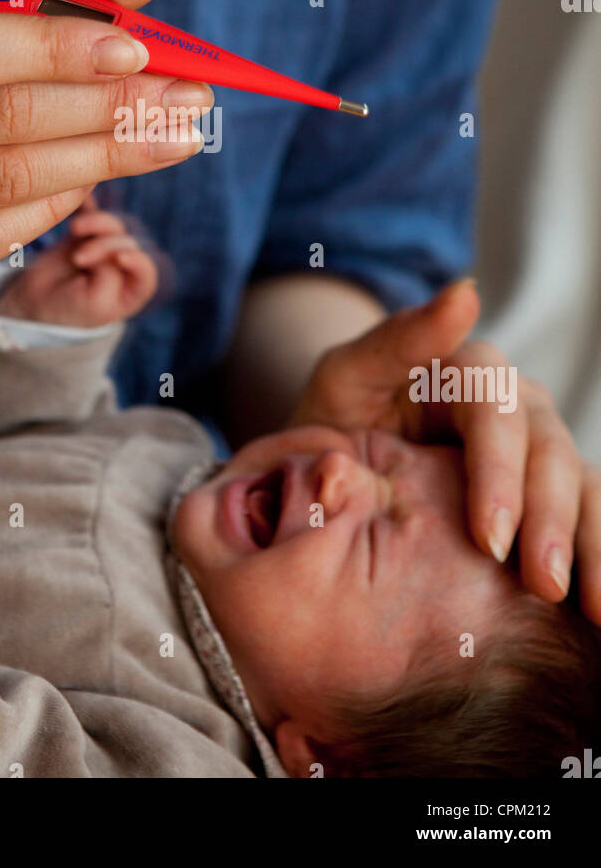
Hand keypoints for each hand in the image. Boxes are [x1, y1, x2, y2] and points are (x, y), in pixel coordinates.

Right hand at [0, 193, 159, 326]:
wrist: (35, 301)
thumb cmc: (70, 309)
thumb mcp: (95, 303)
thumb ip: (110, 276)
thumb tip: (107, 245)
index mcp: (134, 289)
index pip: (146, 271)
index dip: (138, 261)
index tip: (120, 257)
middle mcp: (125, 265)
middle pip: (127, 243)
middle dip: (104, 247)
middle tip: (78, 258)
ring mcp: (105, 246)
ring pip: (112, 225)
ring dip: (97, 222)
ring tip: (75, 228)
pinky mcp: (86, 232)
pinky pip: (91, 212)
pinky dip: (88, 204)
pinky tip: (84, 195)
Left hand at [289, 280, 600, 624]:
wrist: (329, 464)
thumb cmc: (333, 418)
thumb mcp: (346, 377)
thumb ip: (396, 340)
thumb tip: (465, 293)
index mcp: (468, 368)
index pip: (497, 412)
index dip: (500, 474)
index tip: (491, 538)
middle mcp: (515, 404)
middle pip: (549, 451)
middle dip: (550, 521)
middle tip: (541, 585)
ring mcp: (537, 449)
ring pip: (583, 486)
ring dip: (591, 545)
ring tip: (591, 608)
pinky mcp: (548, 494)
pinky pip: (590, 519)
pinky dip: (600, 557)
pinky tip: (599, 609)